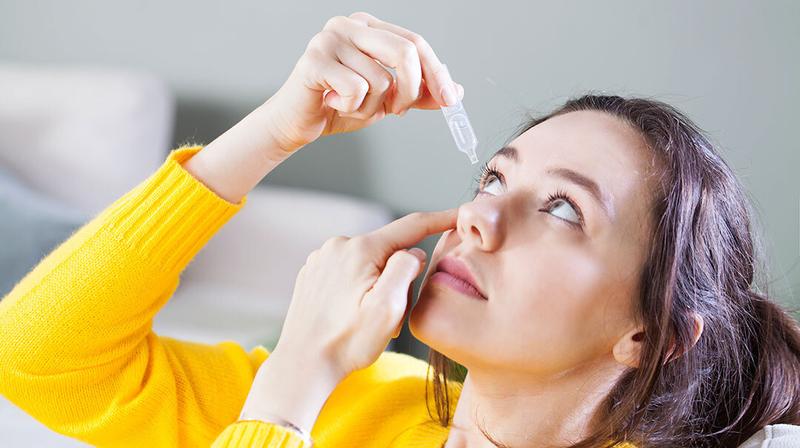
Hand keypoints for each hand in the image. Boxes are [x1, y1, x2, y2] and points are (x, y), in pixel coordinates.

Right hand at [263, 12, 464, 153]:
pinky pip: (356, 89)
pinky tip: (333, 103)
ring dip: (372, 106)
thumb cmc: (339, 106)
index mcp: (368, 27)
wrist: (297, 124)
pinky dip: (352, 108)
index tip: (449, 99)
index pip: (415, 42)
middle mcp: (349, 25)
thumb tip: (454, 92)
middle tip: (397, 111)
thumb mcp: (386, 100)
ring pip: (381, 79)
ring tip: (351, 106)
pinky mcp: (314, 60)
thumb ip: (418, 93)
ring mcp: (329, 39)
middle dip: (410, 90)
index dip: (436, 72)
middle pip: (405, 51)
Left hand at [274, 209, 457, 379]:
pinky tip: (351, 313)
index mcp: (361, 249)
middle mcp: (339, 245)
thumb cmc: (347, 343)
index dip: (440, 219)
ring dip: (377, 285)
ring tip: (367, 319)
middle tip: (392, 317)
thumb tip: (414, 251)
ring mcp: (322, 257)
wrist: (304, 364)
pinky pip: (349, 270)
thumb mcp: (388, 309)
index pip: (411, 226)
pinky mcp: (313, 271)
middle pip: (389, 250)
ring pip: (369, 262)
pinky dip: (358, 287)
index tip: (461, 213)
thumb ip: (406, 270)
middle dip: (399, 277)